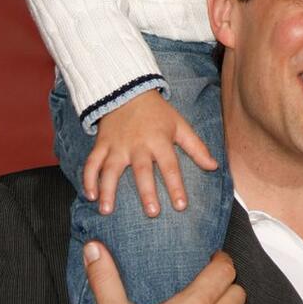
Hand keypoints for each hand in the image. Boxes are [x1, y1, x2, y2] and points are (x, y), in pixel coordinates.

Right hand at [83, 89, 217, 216]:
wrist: (128, 90)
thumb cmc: (157, 113)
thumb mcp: (180, 125)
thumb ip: (197, 147)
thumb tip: (214, 167)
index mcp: (159, 140)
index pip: (170, 165)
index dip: (176, 186)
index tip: (181, 206)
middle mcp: (137, 144)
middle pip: (142, 170)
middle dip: (147, 192)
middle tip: (152, 213)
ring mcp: (117, 145)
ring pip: (110, 169)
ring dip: (107, 189)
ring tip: (106, 210)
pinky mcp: (101, 144)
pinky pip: (92, 162)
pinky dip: (88, 179)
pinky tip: (90, 196)